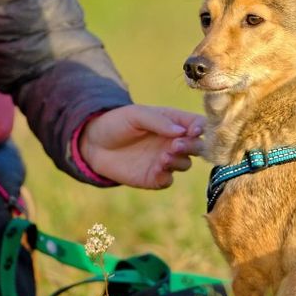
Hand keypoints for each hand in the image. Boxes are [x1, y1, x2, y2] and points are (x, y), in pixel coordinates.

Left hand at [79, 104, 204, 188]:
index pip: (198, 124)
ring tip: (164, 156)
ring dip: (179, 160)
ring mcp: (165, 160)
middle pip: (197, 146)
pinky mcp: (154, 177)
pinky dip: (166, 175)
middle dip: (192, 146)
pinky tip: (157, 168)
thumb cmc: (117, 123)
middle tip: (177, 145)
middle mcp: (173, 142)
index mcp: (173, 122)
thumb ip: (158, 122)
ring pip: (185, 164)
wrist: (93, 143)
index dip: (202, 128)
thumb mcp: (136, 115)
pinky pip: (168, 179)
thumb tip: (182, 131)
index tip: (194, 131)